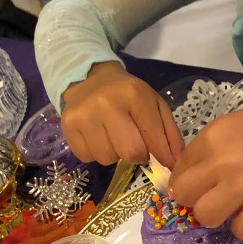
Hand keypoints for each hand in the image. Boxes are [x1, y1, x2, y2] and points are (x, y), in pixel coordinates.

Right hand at [61, 62, 182, 167]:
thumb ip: (169, 133)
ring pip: (107, 158)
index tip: (166, 164)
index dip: (162, 156)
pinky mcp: (68, 126)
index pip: (153, 138)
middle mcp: (107, 103)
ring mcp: (84, 115)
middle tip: (135, 145)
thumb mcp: (154, 104)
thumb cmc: (128, 95)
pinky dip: (95, 153)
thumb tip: (175, 163)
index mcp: (135, 95)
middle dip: (137, 156)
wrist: (90, 79)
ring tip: (113, 137)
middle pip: (130, 152)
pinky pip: (86, 157)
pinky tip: (97, 137)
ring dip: (115, 154)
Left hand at [169, 100, 242, 238]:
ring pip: (206, 216)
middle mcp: (221, 161)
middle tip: (216, 199)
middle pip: (184, 195)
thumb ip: (216, 145)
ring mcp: (242, 186)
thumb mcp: (241, 122)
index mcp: (213, 136)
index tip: (202, 186)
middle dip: (197, 200)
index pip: (180, 168)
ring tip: (238, 208)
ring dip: (220, 216)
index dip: (189, 181)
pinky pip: (240, 230)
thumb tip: (199, 172)